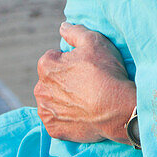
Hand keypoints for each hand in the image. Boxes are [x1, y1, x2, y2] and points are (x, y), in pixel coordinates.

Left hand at [34, 22, 137, 142]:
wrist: (117, 109)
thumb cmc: (105, 73)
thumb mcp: (94, 42)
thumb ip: (75, 31)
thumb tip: (63, 27)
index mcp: (46, 66)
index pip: (53, 58)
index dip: (70, 60)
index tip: (85, 66)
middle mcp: (40, 89)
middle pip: (51, 80)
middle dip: (64, 80)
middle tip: (87, 83)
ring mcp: (46, 111)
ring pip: (52, 100)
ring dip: (63, 99)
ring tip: (85, 99)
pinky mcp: (53, 129)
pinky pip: (56, 121)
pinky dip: (66, 118)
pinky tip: (81, 114)